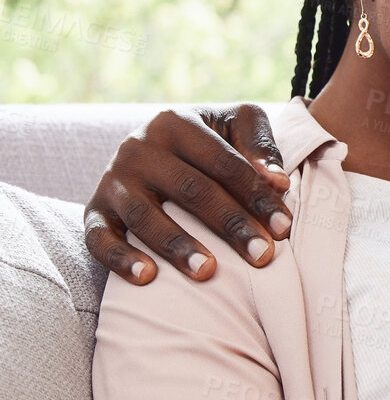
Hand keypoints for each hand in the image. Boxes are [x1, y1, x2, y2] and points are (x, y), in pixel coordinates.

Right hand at [84, 104, 291, 283]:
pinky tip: (147, 278)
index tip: (284, 229)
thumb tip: (277, 181)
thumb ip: (259, 145)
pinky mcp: (95, 210)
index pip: (224, 163)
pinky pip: (98, 237)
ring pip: (144, 216)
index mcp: (175, 122)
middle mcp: (138, 148)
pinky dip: (120, 258)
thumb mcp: (237, 124)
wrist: (157, 147)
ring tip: (208, 271)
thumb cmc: (210, 141)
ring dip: (176, 245)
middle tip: (262, 255)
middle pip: (190, 190)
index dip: (256, 196)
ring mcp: (112, 180)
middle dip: (230, 224)